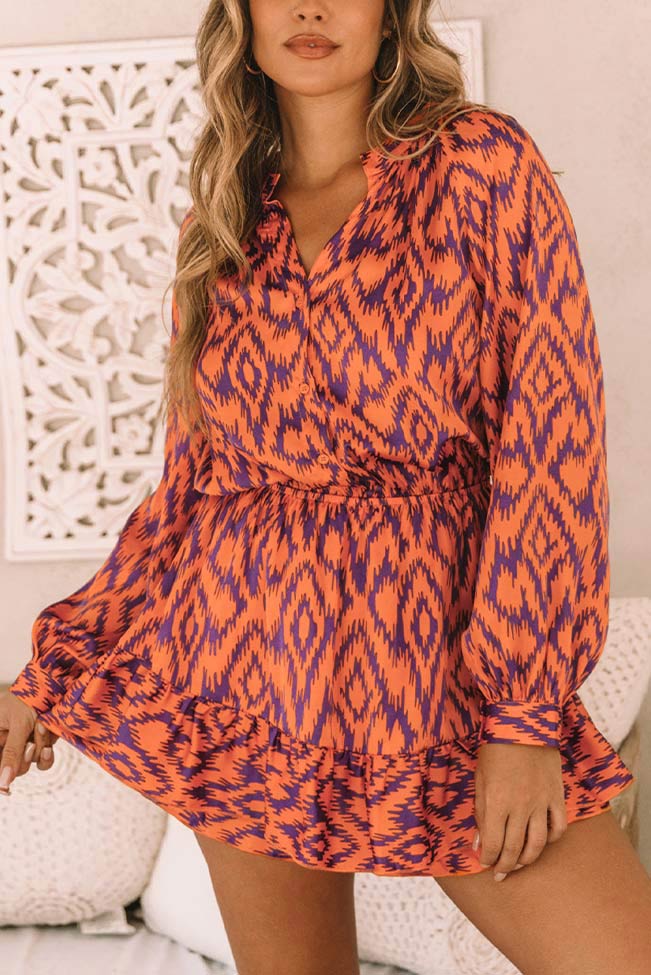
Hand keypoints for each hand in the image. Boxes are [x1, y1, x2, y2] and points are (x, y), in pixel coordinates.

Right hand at [0, 690, 58, 794]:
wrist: (56, 687)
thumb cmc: (29, 699)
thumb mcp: (17, 725)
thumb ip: (10, 754)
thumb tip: (3, 784)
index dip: (1, 779)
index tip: (5, 790)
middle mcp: (6, 744)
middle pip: (9, 770)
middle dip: (22, 757)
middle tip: (29, 743)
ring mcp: (23, 746)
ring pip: (27, 766)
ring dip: (36, 748)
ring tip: (40, 729)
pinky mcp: (40, 746)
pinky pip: (43, 762)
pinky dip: (46, 754)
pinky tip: (48, 744)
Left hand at [472, 741, 567, 881]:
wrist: (522, 723)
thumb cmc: (494, 749)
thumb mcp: (480, 779)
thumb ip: (481, 813)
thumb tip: (480, 843)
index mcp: (497, 802)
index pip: (493, 844)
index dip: (488, 859)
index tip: (484, 863)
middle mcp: (520, 807)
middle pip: (514, 849)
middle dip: (505, 866)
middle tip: (500, 875)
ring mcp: (541, 802)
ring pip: (537, 844)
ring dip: (527, 859)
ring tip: (519, 865)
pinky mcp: (556, 795)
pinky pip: (558, 827)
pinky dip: (551, 839)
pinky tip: (542, 842)